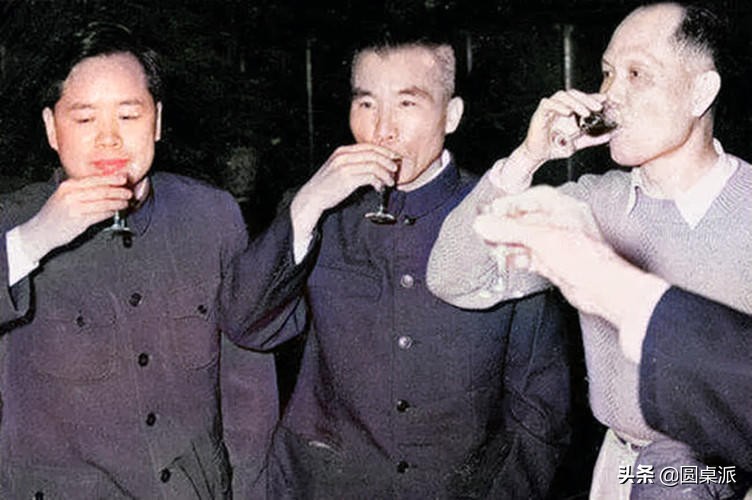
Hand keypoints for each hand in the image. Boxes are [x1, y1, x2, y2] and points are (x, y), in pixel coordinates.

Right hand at [16, 173, 131, 260]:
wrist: (40, 231)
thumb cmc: (55, 214)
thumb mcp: (64, 196)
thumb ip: (81, 190)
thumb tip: (105, 186)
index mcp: (68, 186)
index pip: (94, 179)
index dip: (111, 179)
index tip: (123, 178)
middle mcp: (71, 194)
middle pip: (101, 190)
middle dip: (118, 191)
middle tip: (128, 192)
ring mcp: (75, 207)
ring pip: (103, 203)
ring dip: (117, 202)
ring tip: (125, 202)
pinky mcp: (79, 220)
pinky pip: (100, 214)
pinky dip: (110, 212)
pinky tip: (116, 211)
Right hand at [291, 143, 400, 236]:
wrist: (312, 197)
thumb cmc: (327, 185)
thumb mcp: (337, 167)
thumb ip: (352, 162)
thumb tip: (374, 164)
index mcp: (342, 151)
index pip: (368, 146)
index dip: (384, 151)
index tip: (393, 157)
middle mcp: (343, 156)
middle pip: (374, 154)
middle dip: (388, 161)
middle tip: (395, 169)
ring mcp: (345, 167)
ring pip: (374, 165)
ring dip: (385, 174)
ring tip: (390, 182)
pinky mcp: (347, 180)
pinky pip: (370, 177)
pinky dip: (379, 182)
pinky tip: (380, 188)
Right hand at [472, 186, 636, 323]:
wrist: (600, 287)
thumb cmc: (584, 257)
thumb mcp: (540, 237)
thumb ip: (508, 229)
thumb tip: (484, 223)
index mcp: (564, 208)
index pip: (532, 197)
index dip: (510, 202)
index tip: (491, 210)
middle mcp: (561, 223)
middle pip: (527, 219)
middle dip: (506, 225)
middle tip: (487, 229)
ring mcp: (558, 243)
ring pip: (527, 238)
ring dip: (509, 242)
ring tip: (492, 245)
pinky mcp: (555, 262)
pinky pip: (530, 256)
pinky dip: (517, 257)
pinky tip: (506, 260)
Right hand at [521, 89, 612, 163]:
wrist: (538, 156)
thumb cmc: (554, 147)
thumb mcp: (578, 144)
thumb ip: (592, 139)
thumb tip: (609, 136)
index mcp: (568, 111)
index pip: (581, 98)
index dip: (593, 97)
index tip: (605, 100)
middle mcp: (559, 107)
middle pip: (573, 94)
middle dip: (586, 99)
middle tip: (597, 107)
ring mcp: (549, 109)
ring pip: (562, 96)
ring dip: (575, 102)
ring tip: (584, 113)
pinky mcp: (539, 114)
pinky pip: (547, 104)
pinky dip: (558, 106)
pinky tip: (567, 113)